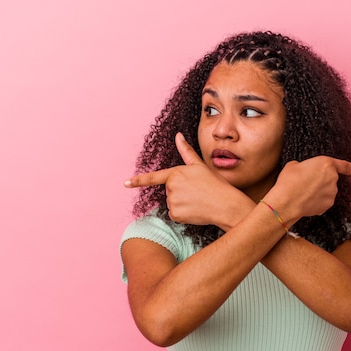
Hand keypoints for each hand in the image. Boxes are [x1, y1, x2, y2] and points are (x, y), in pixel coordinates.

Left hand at [124, 133, 251, 227]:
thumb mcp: (200, 166)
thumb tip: (178, 135)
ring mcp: (172, 201)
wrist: (225, 204)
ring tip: (198, 201)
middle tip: (198, 192)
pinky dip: (184, 214)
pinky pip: (175, 214)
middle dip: (181, 192)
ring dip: (183, 204)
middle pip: (169, 191)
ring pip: (172, 203)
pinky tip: (196, 211)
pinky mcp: (176, 214)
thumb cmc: (215, 184)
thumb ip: (186, 152)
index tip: (125, 183)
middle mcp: (171, 187)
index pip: (153, 178)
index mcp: (176, 173)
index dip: (138, 181)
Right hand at [266, 156, 350, 220]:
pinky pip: (323, 201)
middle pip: (329, 179)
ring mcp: (332, 192)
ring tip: (302, 192)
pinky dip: (316, 201)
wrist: (286, 201)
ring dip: (317, 191)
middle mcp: (333, 178)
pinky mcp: (328, 204)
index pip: (345, 166)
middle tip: (303, 183)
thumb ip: (305, 166)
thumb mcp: (293, 165)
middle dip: (319, 181)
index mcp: (326, 163)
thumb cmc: (288, 181)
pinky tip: (306, 201)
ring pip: (326, 191)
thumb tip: (304, 171)